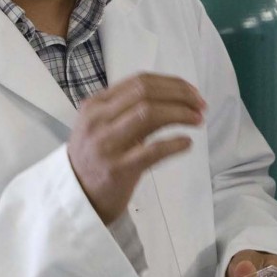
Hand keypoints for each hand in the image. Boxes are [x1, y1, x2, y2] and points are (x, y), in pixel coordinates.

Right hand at [68, 72, 204, 224]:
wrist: (76, 195)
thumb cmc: (95, 157)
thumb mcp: (102, 125)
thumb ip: (129, 109)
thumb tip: (175, 96)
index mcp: (96, 104)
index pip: (139, 81)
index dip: (172, 83)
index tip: (192, 92)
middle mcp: (99, 119)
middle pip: (146, 92)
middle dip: (180, 94)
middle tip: (201, 105)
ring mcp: (108, 144)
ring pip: (150, 113)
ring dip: (180, 113)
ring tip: (198, 120)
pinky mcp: (119, 169)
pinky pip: (153, 150)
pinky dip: (175, 143)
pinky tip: (186, 143)